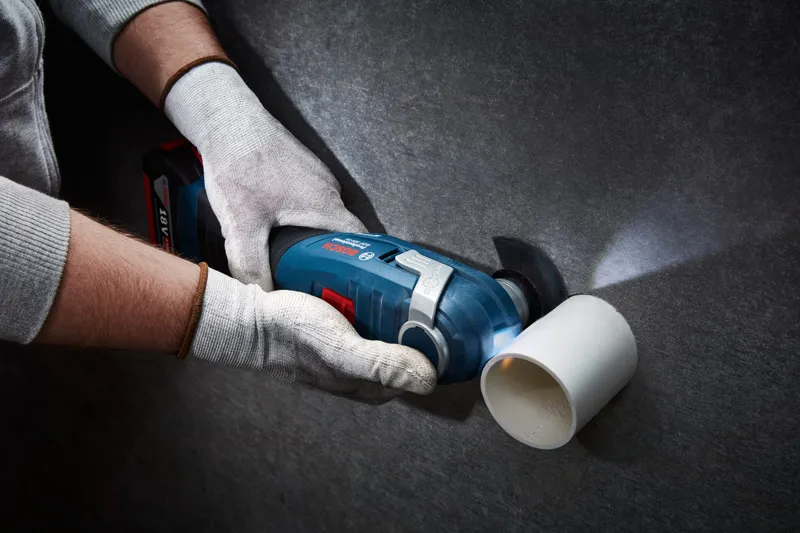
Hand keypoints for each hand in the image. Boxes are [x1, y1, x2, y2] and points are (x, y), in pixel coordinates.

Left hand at [165, 62, 365, 289]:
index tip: (351, 288)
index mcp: (326, 204)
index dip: (360, 268)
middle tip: (317, 284)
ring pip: (324, 219)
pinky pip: (311, 205)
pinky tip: (278, 230)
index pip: (361, 244)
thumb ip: (251, 264)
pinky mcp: (301, 172)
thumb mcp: (241, 223)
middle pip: (343, 235)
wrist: (227, 120)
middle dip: (332, 260)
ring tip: (295, 262)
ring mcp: (316, 179)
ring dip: (313, 240)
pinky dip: (301, 222)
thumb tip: (263, 297)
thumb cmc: (240, 163)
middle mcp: (329, 191)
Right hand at [190, 269, 437, 399]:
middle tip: (430, 288)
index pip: (426, 370)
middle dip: (425, 320)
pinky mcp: (347, 330)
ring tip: (411, 281)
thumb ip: (382, 363)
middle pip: (413, 347)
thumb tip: (429, 378)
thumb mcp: (341, 349)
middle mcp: (369, 371)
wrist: (252, 318)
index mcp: (374, 386)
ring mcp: (357, 350)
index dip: (444, 344)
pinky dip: (383, 301)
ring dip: (405, 308)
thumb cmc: (292, 335)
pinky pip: (376, 316)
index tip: (454, 313)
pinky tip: (383, 285)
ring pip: (396, 330)